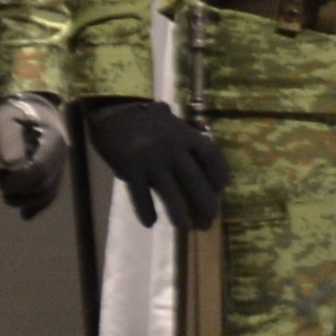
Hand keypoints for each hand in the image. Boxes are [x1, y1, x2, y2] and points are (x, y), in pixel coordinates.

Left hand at [0, 92, 72, 216]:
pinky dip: (37, 205)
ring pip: (47, 194)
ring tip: (6, 192)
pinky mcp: (54, 171)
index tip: (0, 172)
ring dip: (25, 200)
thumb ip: (8, 140)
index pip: (40, 170)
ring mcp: (59, 165)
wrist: (33, 106)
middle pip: (43, 186)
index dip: (19, 179)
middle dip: (18, 189)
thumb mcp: (6, 120)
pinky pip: (50, 193)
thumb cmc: (17, 111)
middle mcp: (61, 156)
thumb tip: (11, 165)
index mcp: (52, 142)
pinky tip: (24, 213)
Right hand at [80, 94, 224, 228]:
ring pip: (170, 193)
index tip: (222, 186)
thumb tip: (200, 159)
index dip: (220, 172)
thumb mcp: (171, 122)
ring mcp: (151, 160)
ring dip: (179, 213)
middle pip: (195, 179)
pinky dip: (146, 211)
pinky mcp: (130, 168)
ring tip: (184, 227)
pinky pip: (140, 196)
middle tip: (211, 217)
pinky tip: (150, 222)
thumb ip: (184, 139)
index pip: (211, 155)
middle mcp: (172, 149)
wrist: (113, 108)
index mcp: (184, 134)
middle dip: (205, 200)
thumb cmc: (144, 117)